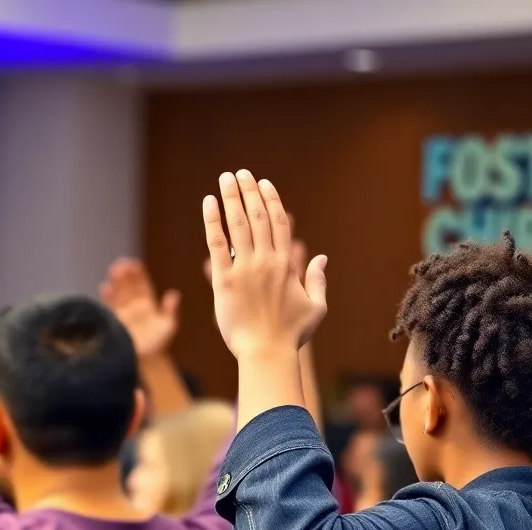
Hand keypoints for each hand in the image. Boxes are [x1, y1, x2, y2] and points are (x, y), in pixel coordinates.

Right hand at [99, 258, 180, 357]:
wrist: (146, 361)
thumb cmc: (159, 343)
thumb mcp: (168, 326)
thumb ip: (171, 311)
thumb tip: (174, 294)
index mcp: (147, 304)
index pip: (142, 285)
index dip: (139, 275)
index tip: (135, 264)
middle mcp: (134, 305)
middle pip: (129, 286)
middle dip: (125, 275)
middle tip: (122, 263)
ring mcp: (124, 312)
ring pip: (119, 293)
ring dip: (116, 282)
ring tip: (114, 270)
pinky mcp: (115, 321)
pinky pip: (110, 307)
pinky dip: (108, 297)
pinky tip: (105, 287)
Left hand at [204, 171, 326, 355]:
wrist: (266, 353)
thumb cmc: (291, 335)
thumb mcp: (316, 308)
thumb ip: (317, 280)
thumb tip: (322, 257)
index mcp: (286, 266)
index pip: (278, 224)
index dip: (270, 201)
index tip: (264, 184)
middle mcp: (266, 262)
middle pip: (257, 217)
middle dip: (249, 192)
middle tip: (241, 173)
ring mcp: (244, 269)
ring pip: (238, 224)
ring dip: (232, 198)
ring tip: (226, 179)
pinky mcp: (223, 280)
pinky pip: (217, 244)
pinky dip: (213, 220)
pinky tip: (209, 202)